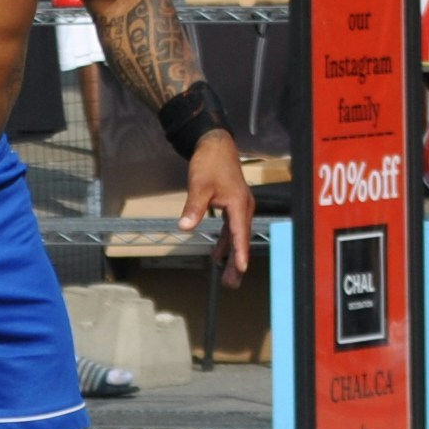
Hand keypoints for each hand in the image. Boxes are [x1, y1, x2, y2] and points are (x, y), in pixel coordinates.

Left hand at [180, 129, 253, 282]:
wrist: (216, 145)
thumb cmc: (210, 163)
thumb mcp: (199, 185)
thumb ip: (194, 207)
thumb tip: (185, 227)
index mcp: (238, 204)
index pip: (239, 233)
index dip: (240, 252)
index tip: (242, 268)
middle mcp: (243, 207)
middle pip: (241, 239)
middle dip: (237, 262)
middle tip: (232, 283)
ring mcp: (239, 207)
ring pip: (237, 236)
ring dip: (232, 255)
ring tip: (228, 277)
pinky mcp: (233, 205)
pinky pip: (231, 229)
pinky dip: (226, 243)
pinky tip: (218, 256)